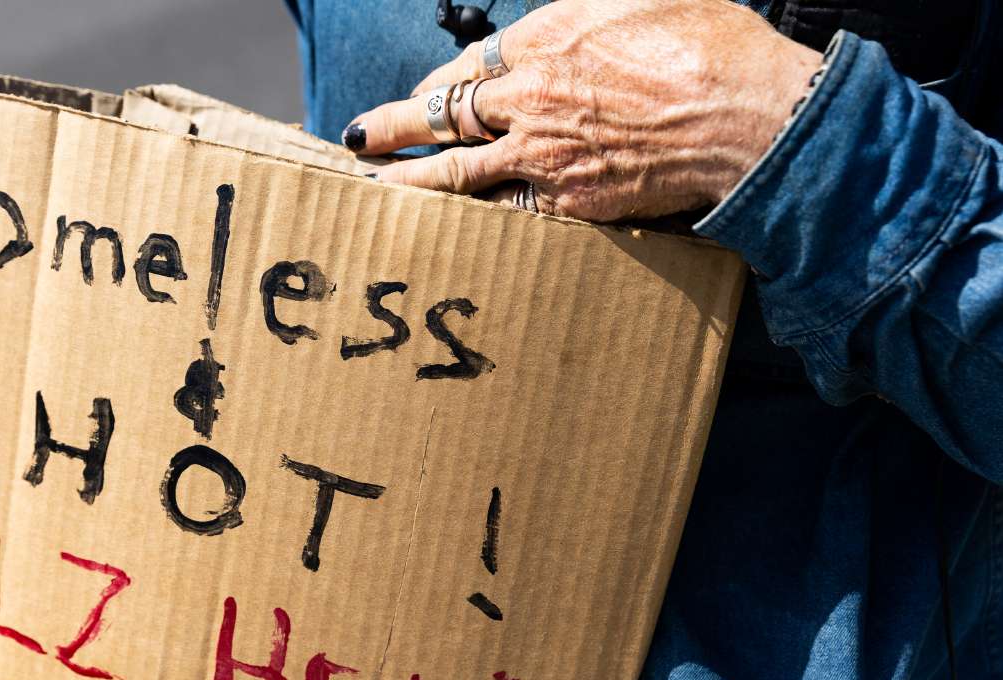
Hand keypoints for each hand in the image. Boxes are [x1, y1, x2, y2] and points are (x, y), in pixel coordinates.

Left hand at [343, 0, 821, 221]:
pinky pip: (507, 216)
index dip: (437, 82)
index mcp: (546, 43)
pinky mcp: (570, 204)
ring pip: (457, 175)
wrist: (748, 118)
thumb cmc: (708, 46)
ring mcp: (546, 157)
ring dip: (409, 183)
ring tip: (373, 190)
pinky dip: (472, 223)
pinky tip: (444, 230)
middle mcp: (532, 101)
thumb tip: (550, 25)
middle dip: (393, 128)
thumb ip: (582, 14)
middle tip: (359, 139)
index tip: (417, 94)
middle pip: (444, 115)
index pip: (469, 65)